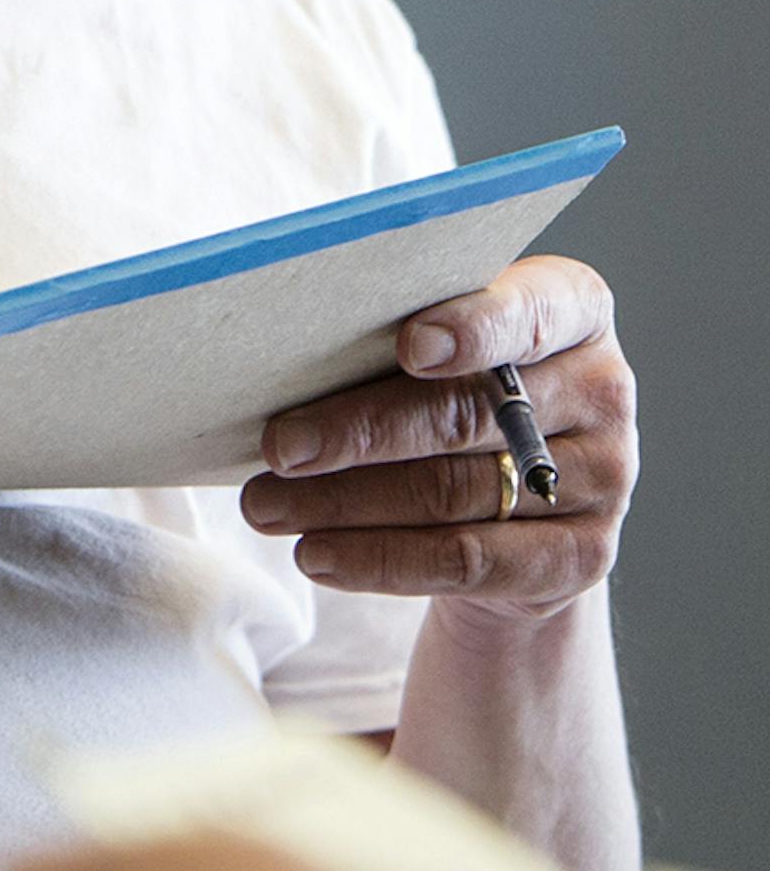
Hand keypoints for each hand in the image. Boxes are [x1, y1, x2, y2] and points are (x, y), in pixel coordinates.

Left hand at [243, 257, 638, 619]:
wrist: (524, 504)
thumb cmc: (457, 390)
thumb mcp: (446, 346)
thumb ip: (400, 334)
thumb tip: (287, 351)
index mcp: (574, 309)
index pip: (531, 311)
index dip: (474, 327)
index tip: (410, 345)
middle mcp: (602, 389)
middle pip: (467, 412)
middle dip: (359, 431)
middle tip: (278, 445)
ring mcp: (604, 479)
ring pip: (454, 492)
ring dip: (345, 502)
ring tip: (266, 505)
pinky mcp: (581, 557)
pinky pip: (467, 560)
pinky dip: (379, 559)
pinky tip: (316, 554)